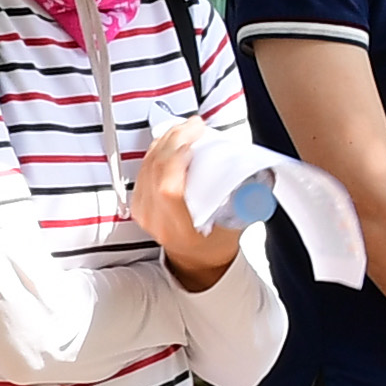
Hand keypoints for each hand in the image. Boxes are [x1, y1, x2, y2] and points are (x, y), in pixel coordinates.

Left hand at [129, 116, 241, 288]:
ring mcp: (144, 211)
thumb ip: (241, 200)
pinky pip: (143, 168)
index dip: (176, 159)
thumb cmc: (215, 243)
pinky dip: (158, 150)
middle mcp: (157, 220)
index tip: (193, 140)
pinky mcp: (138, 202)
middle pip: (156, 171)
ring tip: (186, 129)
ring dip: (166, 141)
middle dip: (175, 139)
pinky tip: (171, 140)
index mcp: (180, 228)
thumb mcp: (235, 225)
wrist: (195, 259)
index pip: (168, 190)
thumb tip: (247, 170)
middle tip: (195, 126)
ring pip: (148, 165)